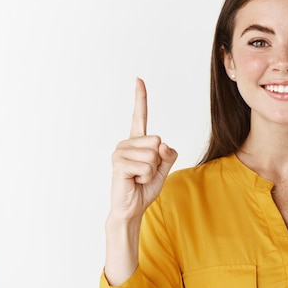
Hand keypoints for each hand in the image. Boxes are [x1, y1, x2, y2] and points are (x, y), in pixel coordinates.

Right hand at [109, 78, 177, 220]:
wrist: (132, 207)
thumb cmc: (145, 187)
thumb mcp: (164, 168)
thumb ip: (168, 153)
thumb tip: (161, 144)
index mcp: (138, 141)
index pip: (140, 115)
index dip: (140, 98)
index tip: (139, 80)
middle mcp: (127, 143)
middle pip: (157, 142)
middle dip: (158, 162)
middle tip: (145, 173)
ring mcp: (120, 152)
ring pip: (153, 155)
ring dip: (152, 171)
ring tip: (139, 178)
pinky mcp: (119, 163)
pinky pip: (147, 166)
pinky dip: (146, 177)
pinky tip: (134, 181)